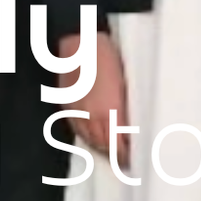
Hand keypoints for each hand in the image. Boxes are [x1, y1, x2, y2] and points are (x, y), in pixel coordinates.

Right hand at [59, 33, 131, 170]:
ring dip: (102, 149)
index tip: (135, 159)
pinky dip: (87, 137)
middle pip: (103, 145)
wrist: (79, 39)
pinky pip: (77, 130)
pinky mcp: (66, 106)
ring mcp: (76, 112)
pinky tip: (94, 138)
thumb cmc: (106, 56)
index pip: (118, 143)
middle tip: (126, 161)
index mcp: (108, 110)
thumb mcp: (123, 82)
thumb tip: (131, 129)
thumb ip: (126, 109)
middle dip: (115, 155)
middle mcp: (90, 116)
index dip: (126, 154)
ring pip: (89, 139)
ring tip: (113, 154)